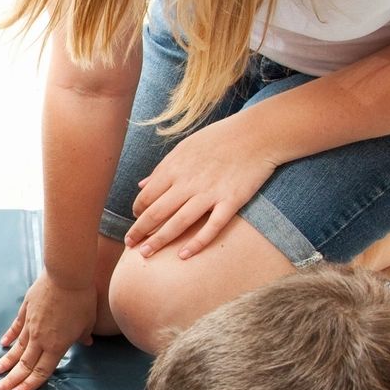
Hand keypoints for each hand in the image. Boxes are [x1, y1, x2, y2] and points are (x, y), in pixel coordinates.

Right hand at [0, 271, 96, 389]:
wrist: (66, 275)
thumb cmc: (81, 299)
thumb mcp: (87, 322)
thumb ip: (83, 335)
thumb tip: (86, 343)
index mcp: (57, 346)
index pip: (40, 372)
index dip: (28, 386)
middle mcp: (40, 339)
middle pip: (24, 365)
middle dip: (10, 380)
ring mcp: (31, 325)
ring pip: (16, 348)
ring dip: (6, 362)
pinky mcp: (26, 310)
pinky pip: (16, 327)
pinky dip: (9, 336)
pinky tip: (3, 345)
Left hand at [124, 116, 278, 259]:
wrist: (258, 133)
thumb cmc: (220, 138)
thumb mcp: (185, 146)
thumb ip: (163, 168)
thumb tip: (142, 185)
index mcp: (175, 168)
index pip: (147, 196)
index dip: (138, 212)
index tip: (136, 221)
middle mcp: (188, 182)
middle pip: (156, 213)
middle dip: (139, 231)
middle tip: (130, 245)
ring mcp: (210, 193)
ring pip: (178, 223)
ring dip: (158, 240)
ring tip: (145, 254)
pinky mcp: (231, 201)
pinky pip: (211, 227)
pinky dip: (197, 243)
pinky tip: (183, 255)